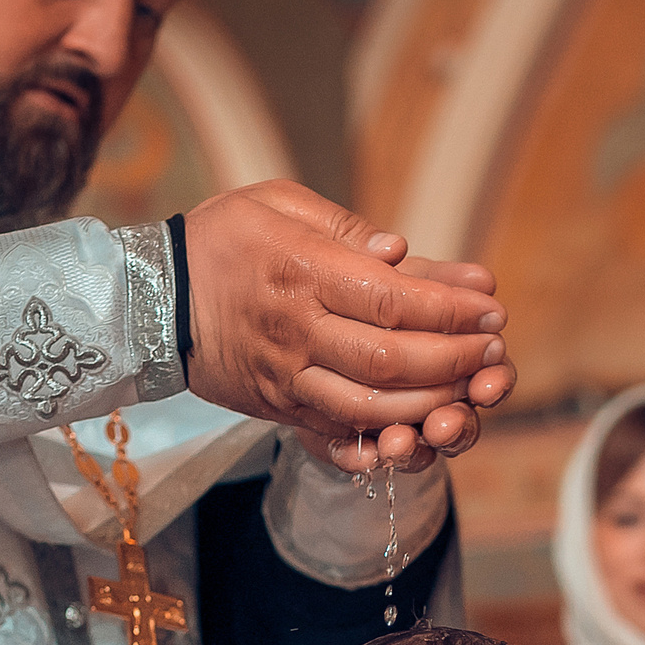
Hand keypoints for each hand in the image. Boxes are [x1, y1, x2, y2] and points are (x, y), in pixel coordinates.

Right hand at [181, 182, 510, 455]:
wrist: (151, 299)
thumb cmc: (221, 239)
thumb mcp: (277, 203)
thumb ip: (345, 227)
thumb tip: (402, 252)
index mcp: (302, 271)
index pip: (392, 300)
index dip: (450, 309)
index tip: (490, 308)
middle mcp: (296, 330)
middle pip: (391, 359)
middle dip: (454, 359)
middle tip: (492, 351)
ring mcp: (286, 376)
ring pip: (369, 407)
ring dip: (429, 405)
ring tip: (468, 392)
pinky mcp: (277, 407)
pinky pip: (333, 434)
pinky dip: (379, 441)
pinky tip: (415, 433)